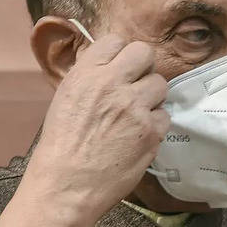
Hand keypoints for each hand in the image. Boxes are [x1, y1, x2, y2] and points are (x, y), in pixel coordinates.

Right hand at [22, 35, 169, 225]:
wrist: (66, 185)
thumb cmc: (61, 146)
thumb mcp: (66, 99)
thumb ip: (91, 78)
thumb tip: (112, 66)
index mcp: (86, 73)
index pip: (116, 41)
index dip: (120, 55)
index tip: (119, 69)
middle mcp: (112, 84)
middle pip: (144, 53)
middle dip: (143, 68)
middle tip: (136, 87)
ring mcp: (134, 107)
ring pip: (160, 84)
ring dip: (152, 97)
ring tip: (136, 115)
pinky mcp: (151, 131)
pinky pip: (165, 116)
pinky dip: (155, 125)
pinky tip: (139, 136)